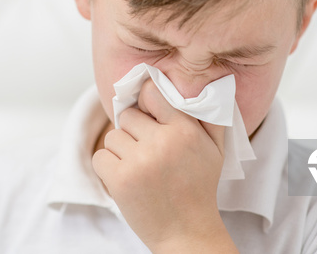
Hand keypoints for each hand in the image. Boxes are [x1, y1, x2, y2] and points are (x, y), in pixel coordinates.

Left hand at [92, 79, 238, 252]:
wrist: (187, 232)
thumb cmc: (199, 188)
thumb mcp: (215, 149)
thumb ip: (210, 116)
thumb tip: (210, 83)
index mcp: (185, 130)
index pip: (151, 92)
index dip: (145, 101)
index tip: (148, 113)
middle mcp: (162, 142)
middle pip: (128, 116)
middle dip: (134, 131)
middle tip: (148, 151)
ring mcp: (139, 161)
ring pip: (113, 136)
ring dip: (121, 150)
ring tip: (140, 167)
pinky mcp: (120, 180)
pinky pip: (100, 157)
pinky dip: (108, 167)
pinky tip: (127, 178)